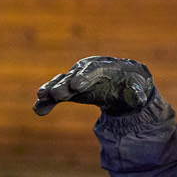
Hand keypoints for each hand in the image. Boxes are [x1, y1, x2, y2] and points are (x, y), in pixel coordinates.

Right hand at [33, 57, 156, 116]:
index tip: (76, 87)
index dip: (83, 77)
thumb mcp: (136, 87)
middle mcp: (85, 70)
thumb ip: (136, 92)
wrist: (119, 83)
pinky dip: (46, 101)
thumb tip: (139, 98)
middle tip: (55, 94)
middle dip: (63, 84)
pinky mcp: (68, 90)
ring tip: (41, 97)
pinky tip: (38, 109)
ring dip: (50, 89)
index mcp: (102, 67)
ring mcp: (74, 79)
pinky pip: (55, 95)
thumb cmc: (130, 83)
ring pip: (60, 83)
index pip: (92, 70)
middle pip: (72, 76)